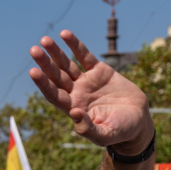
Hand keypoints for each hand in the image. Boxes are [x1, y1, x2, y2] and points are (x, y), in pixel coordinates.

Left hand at [29, 30, 153, 154]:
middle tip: (34, 50)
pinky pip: (84, 56)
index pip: (53, 94)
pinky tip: (65, 34)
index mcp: (73, 108)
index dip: (43, 83)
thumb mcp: (105, 135)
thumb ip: (88, 128)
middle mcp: (75, 93)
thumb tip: (74, 113)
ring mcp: (86, 81)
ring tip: (45, 40)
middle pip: (56, 77)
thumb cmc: (120, 132)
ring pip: (67, 65)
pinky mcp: (100, 71)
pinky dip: (75, 45)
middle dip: (45, 63)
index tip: (33, 72)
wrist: (137, 122)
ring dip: (56, 52)